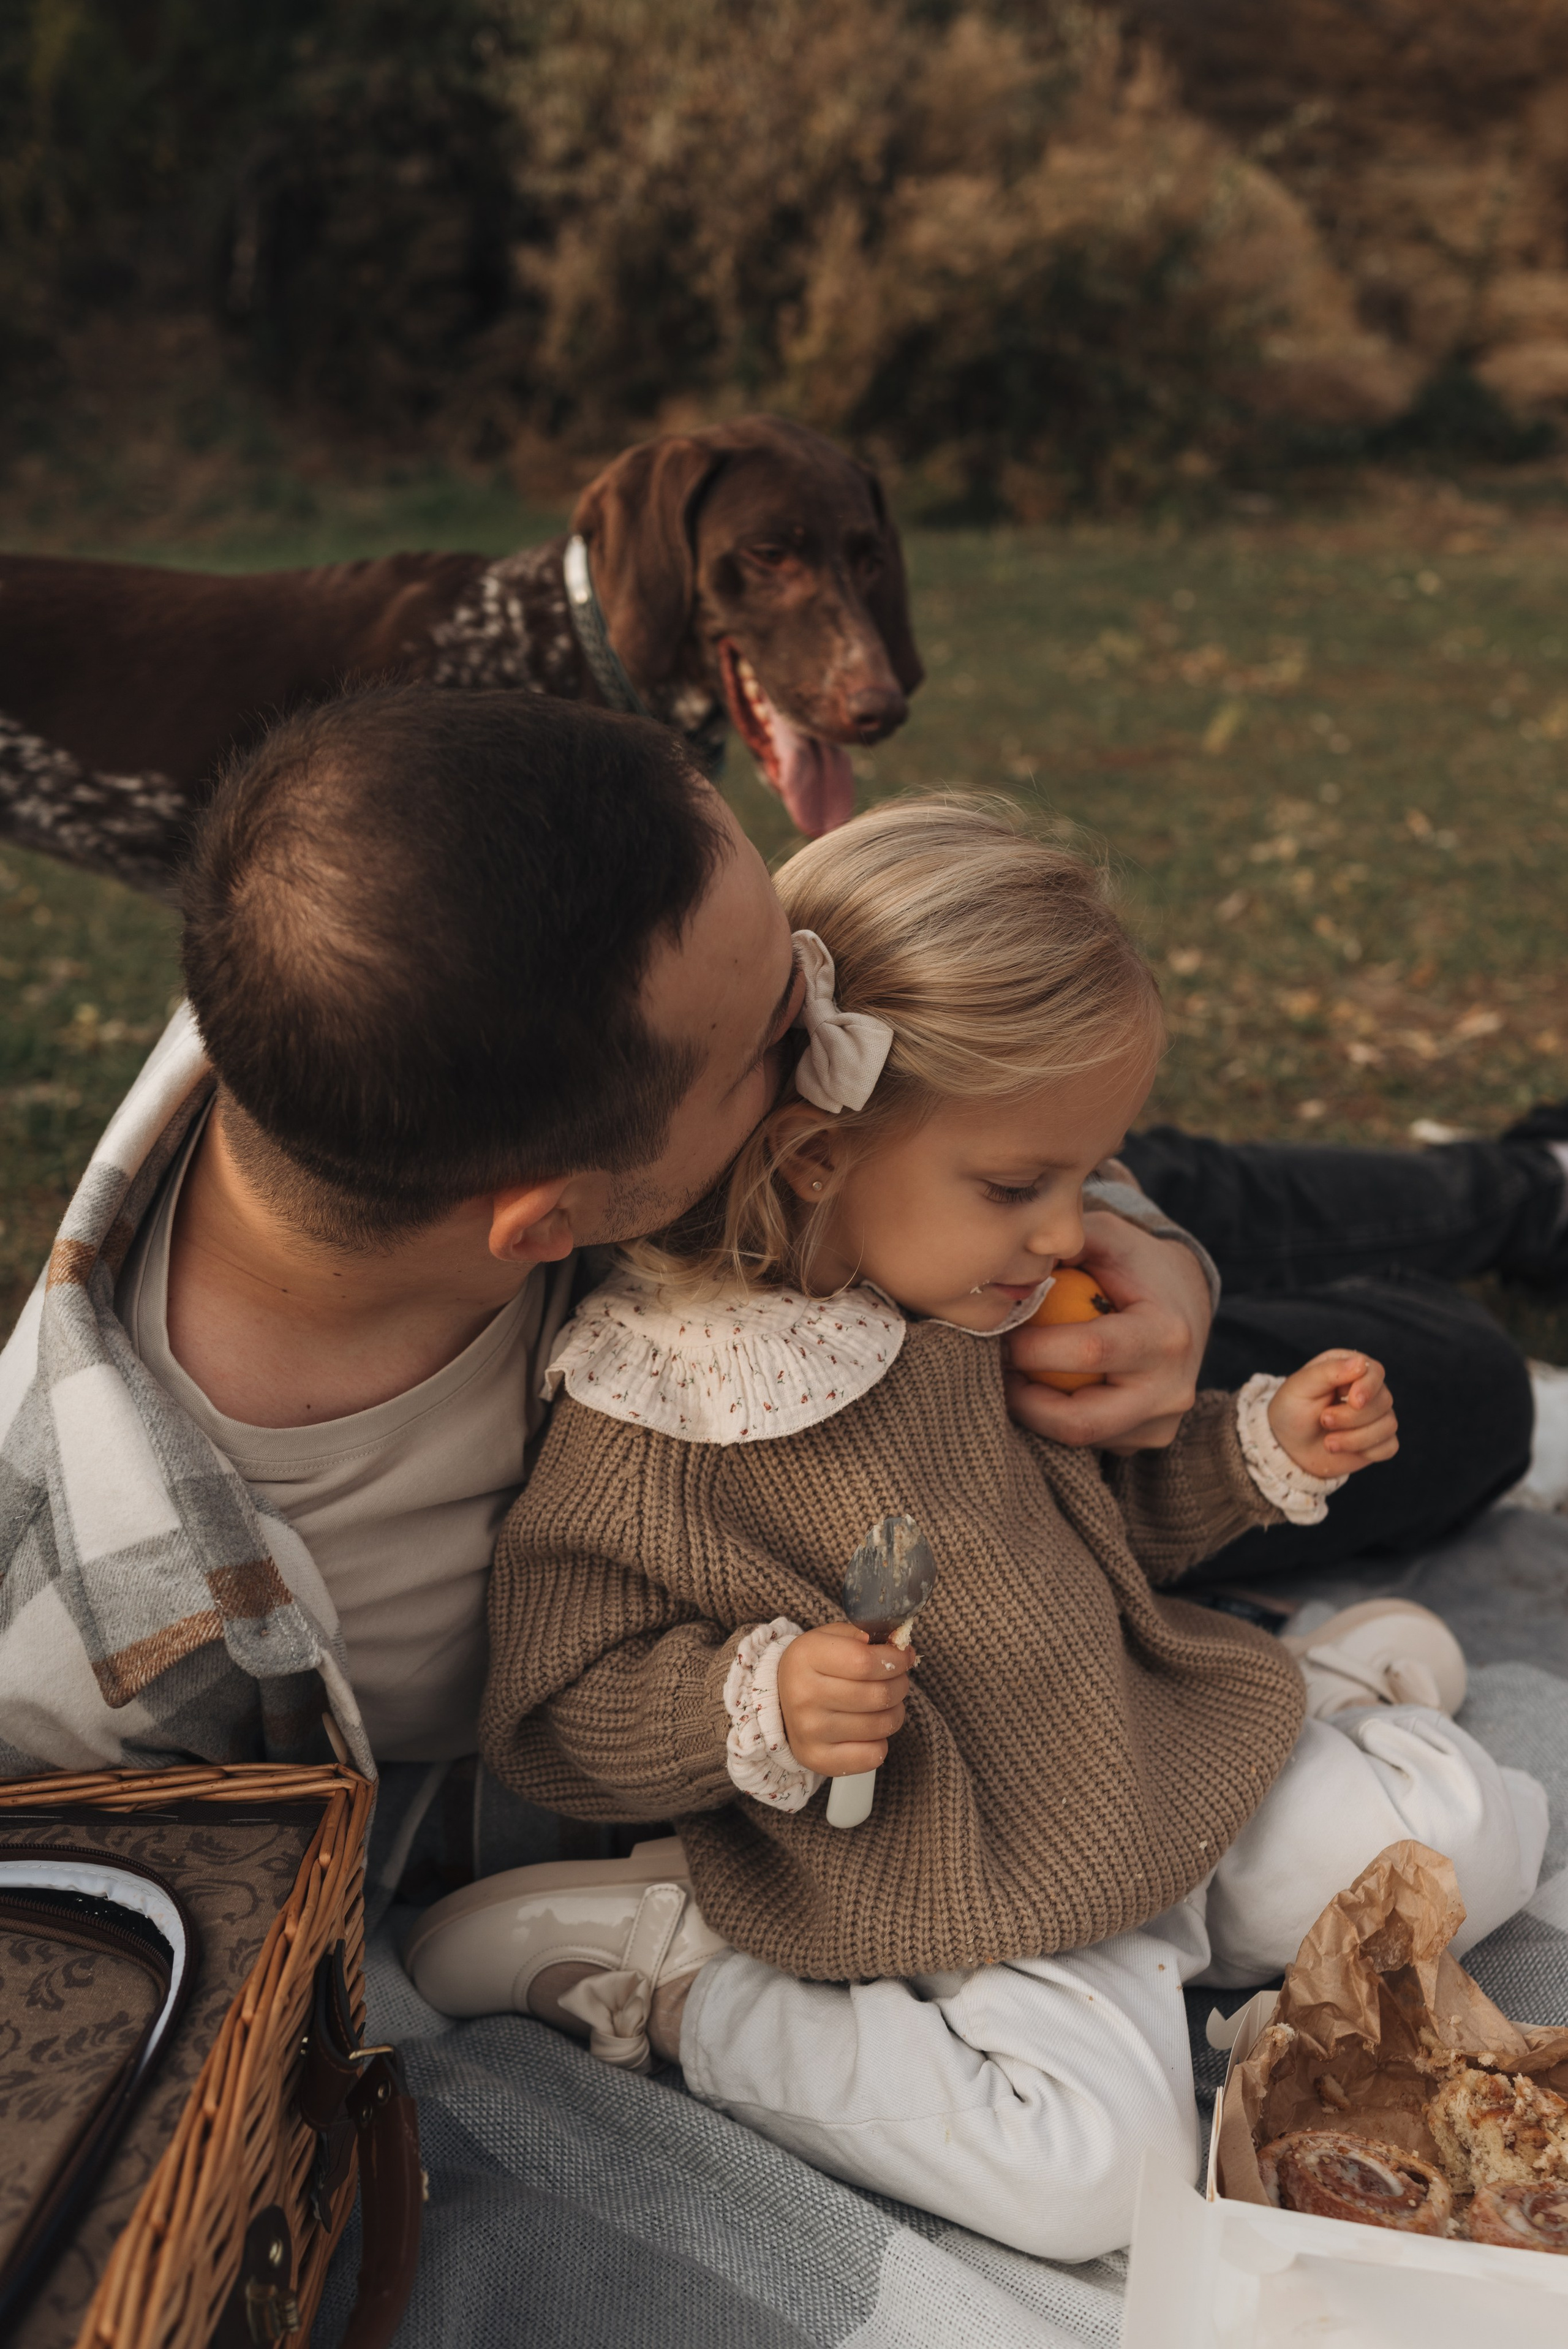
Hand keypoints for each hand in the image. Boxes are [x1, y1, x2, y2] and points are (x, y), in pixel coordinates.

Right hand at [776, 1620, 916, 1777]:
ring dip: (895, 1712)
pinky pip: (874, 1756)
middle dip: (900, 1684)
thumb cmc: (813, 1668)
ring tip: (886, 1703)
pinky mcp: (819, 1759)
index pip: (865, 1661)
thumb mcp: (828, 1639)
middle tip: (898, 1679)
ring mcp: (810, 1731)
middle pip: (879, 1694)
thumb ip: (862, 1636)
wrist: (779, 1705)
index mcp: (806, 1657)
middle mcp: (803, 1696)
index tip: (904, 1657)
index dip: (895, 1659)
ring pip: (882, 1724)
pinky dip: (881, 1742)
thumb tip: (897, 1648)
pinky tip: (870, 1729)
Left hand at [1004, 1211, 1211, 1452]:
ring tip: (1011, 1374)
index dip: (1032, 1348)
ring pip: (1078, 1440)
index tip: (999, 1331)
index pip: (1089, 1352)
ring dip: (1033, 1412)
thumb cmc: (1136, 1265)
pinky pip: (1088, 1442)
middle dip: (1023, 1400)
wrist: (1184, 1302)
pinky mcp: (1147, 1440)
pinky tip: (1042, 1387)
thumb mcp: (1108, 1238)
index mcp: (1165, 1336)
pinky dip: (1056, 1418)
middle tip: (994, 1367)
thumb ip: (1067, 1242)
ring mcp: (1161, 1424)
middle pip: (1080, 1422)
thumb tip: (1014, 1260)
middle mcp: (1171, 1390)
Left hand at [1267, 1349, 1397, 1479]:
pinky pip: (1390, 1446)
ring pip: (1388, 1425)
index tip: (1353, 1401)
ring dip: (1356, 1438)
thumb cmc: (1292, 1410)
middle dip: (1352, 1417)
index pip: (1375, 1372)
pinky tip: (1345, 1450)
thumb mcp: (1301, 1386)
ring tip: (1328, 1442)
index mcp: (1349, 1368)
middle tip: (1324, 1420)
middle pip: (1383, 1401)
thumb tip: (1361, 1363)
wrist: (1287, 1445)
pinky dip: (1368, 1451)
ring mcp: (1375, 1416)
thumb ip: (1329, 1371)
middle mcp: (1367, 1390)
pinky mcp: (1378, 1441)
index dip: (1368, 1387)